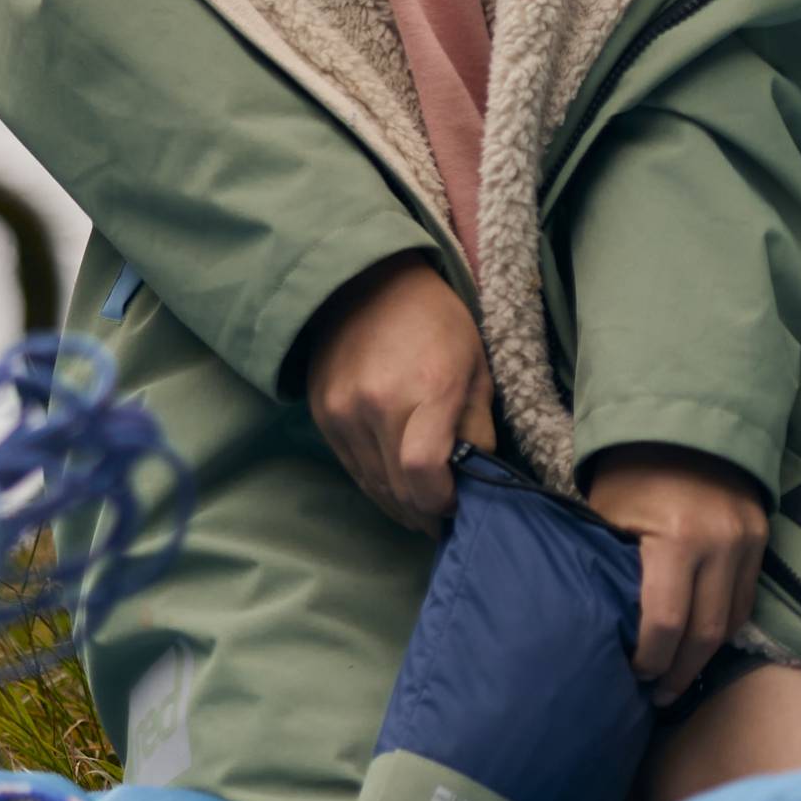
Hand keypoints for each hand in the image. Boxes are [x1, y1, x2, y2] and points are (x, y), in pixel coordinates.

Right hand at [300, 257, 494, 532]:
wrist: (369, 283)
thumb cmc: (437, 323)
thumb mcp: (477, 368)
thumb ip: (478, 430)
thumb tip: (475, 483)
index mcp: (428, 387)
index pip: (424, 472)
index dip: (442, 502)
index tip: (457, 504)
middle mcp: (378, 403)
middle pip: (398, 489)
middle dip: (425, 513)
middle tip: (444, 517)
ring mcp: (343, 410)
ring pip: (372, 486)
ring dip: (400, 505)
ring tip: (422, 507)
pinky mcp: (322, 415)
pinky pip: (351, 469)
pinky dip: (376, 483)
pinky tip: (395, 484)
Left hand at [581, 448, 770, 701]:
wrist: (681, 416)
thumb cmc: (629, 469)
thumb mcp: (609, 516)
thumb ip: (615, 570)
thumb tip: (607, 629)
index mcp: (676, 537)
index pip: (666, 624)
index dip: (648, 659)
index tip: (631, 673)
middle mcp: (721, 543)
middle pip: (704, 634)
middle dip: (678, 671)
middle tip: (657, 695)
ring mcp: (748, 540)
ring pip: (732, 621)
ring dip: (705, 655)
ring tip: (677, 677)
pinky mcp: (761, 537)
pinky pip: (746, 597)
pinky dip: (724, 625)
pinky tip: (700, 641)